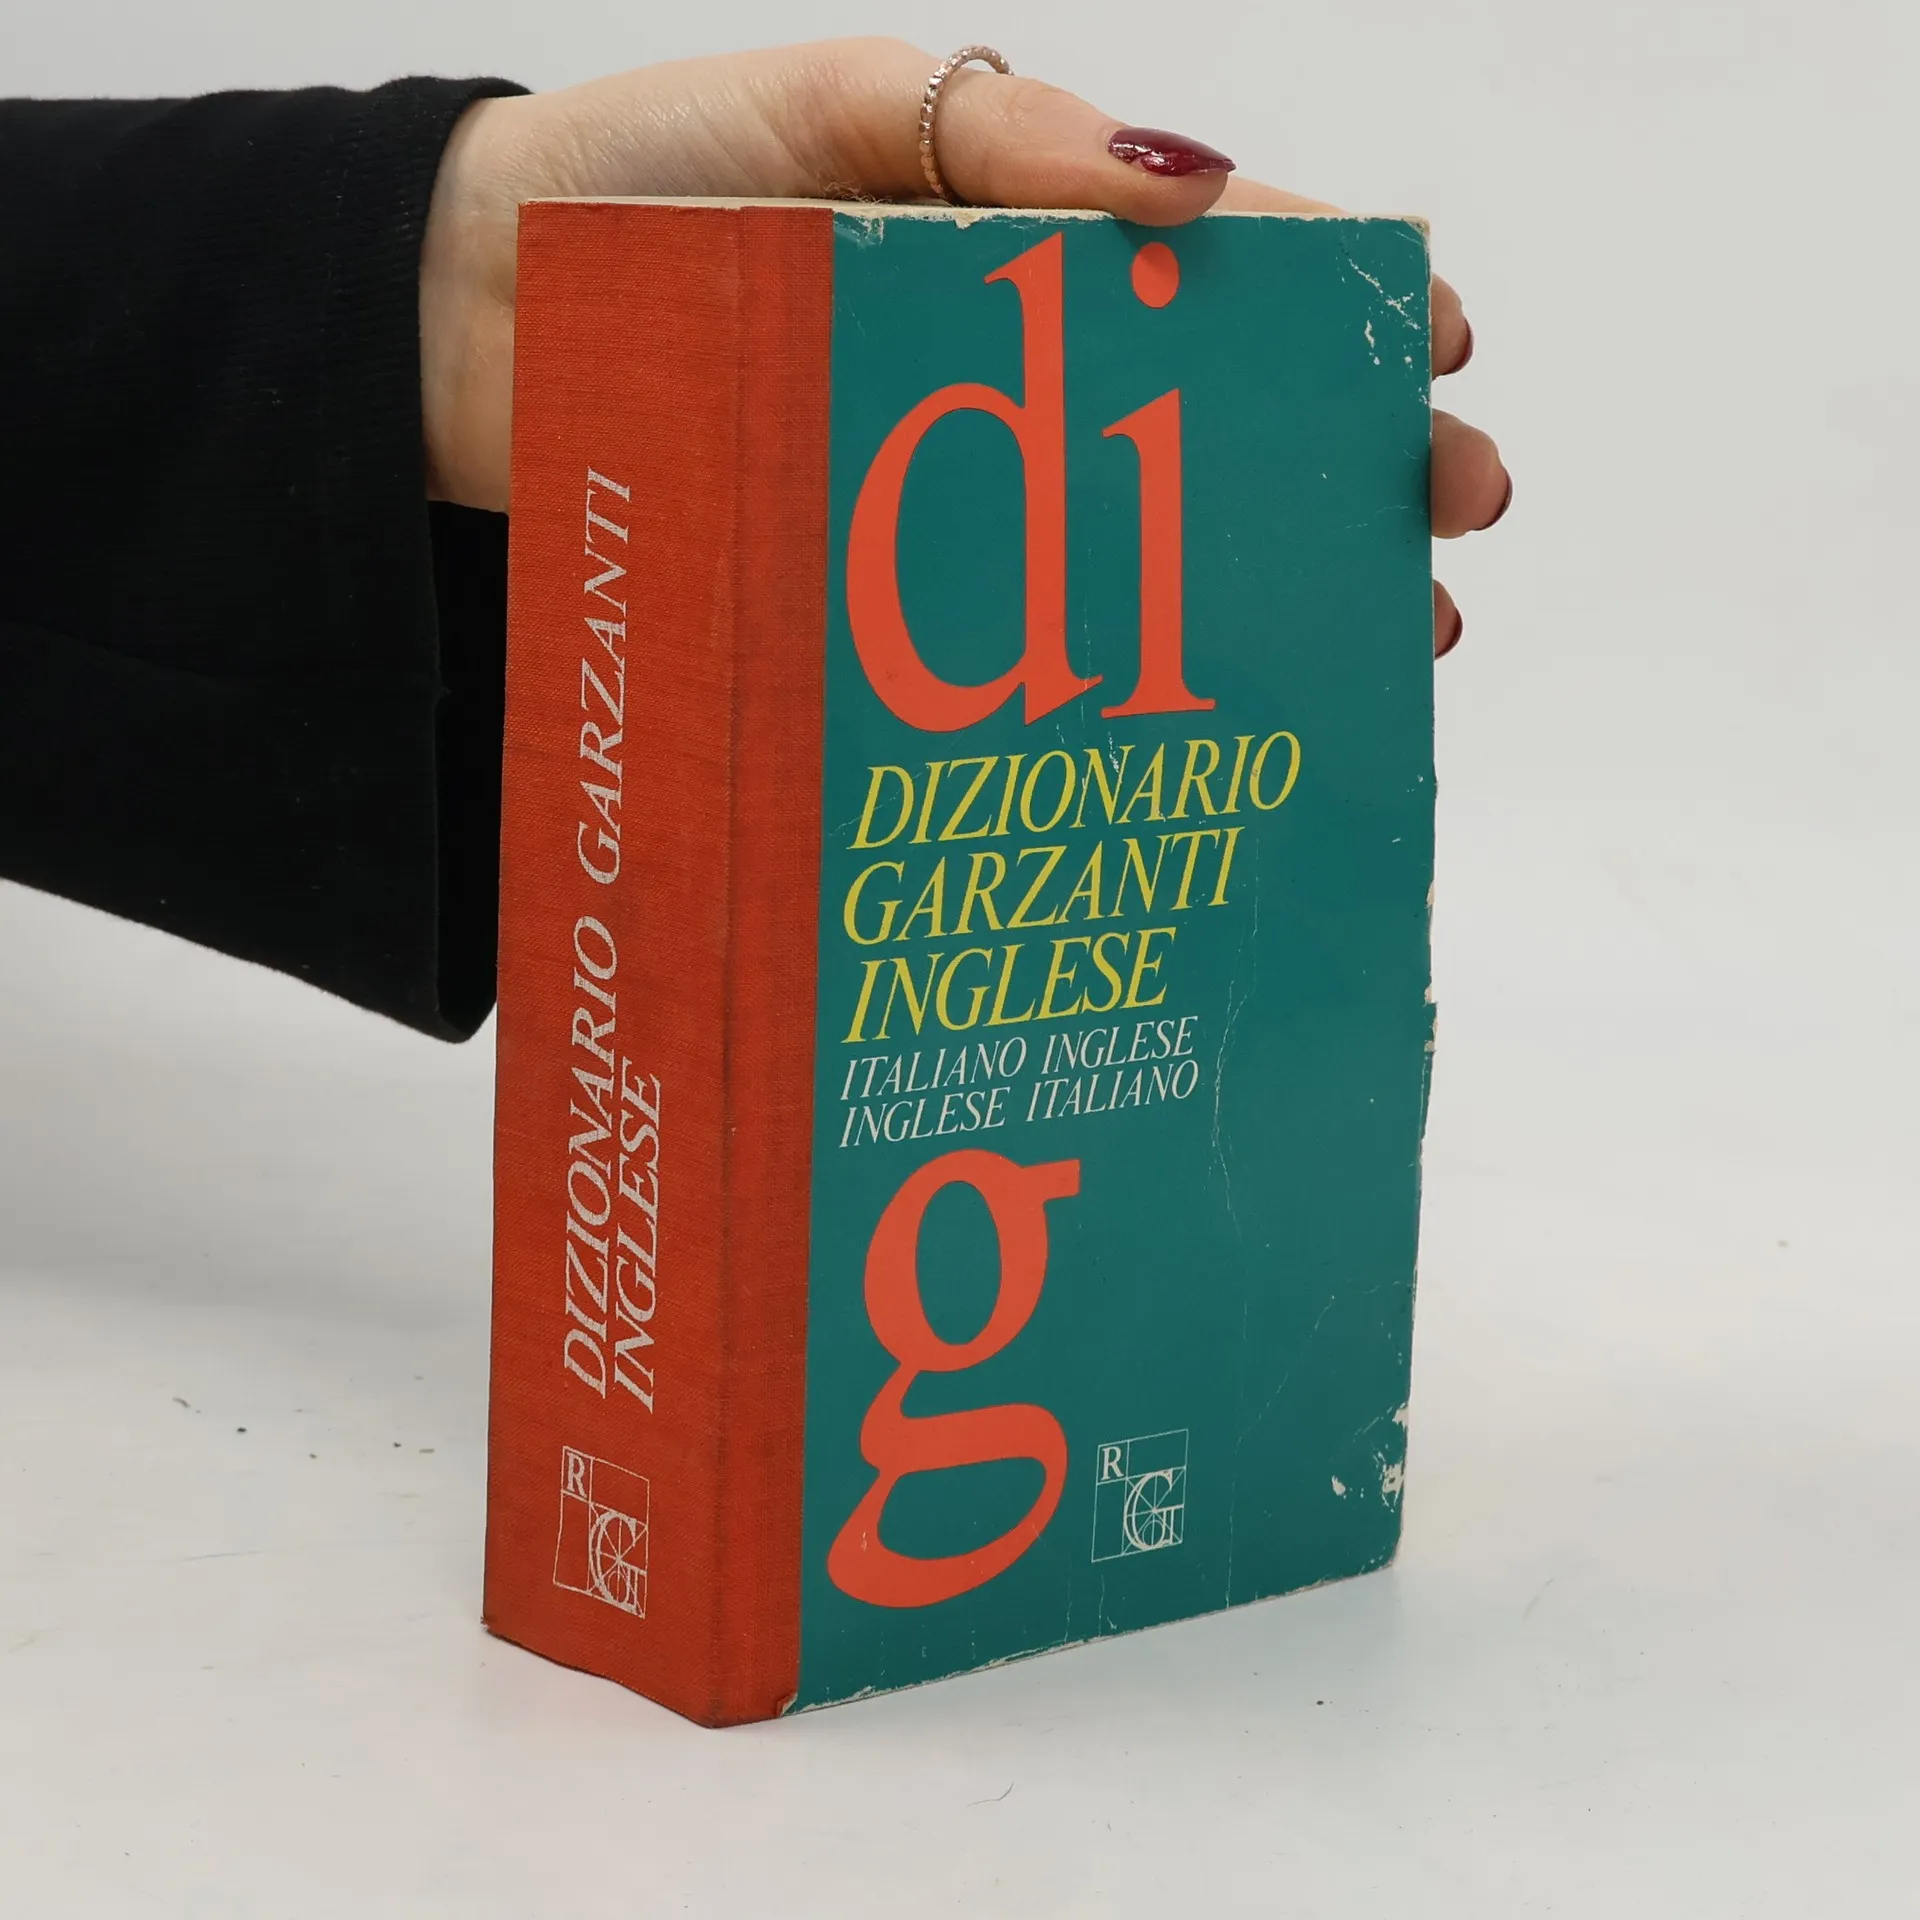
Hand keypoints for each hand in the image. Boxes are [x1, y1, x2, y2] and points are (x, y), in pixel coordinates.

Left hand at [420, 38, 1508, 654]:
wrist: (456, 318)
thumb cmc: (638, 182)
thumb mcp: (832, 113)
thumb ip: (1003, 142)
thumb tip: (1199, 187)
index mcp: (1010, 240)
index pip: (1214, 265)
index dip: (1335, 304)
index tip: (1441, 349)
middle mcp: (998, 376)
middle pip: (1205, 423)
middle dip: (1337, 468)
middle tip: (1443, 525)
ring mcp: (941, 490)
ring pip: (1132, 546)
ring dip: (1252, 590)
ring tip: (1362, 642)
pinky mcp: (868, 583)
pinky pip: (1007, 630)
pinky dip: (1096, 669)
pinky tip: (1170, 710)